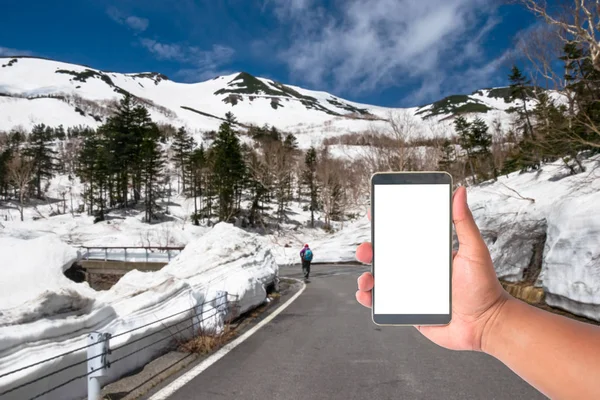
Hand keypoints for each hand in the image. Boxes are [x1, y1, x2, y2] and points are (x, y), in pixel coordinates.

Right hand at [355, 186, 509, 351]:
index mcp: (428, 253)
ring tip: (367, 279)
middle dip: (368, 251)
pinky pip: (382, 304)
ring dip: (366, 277)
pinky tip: (366, 295)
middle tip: (365, 250)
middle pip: (384, 256)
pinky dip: (369, 299)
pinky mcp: (407, 310)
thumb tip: (459, 192)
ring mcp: (409, 290)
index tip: (374, 214)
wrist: (486, 325)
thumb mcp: (474, 250)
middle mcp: (415, 269)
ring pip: (379, 280)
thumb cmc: (483, 287)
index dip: (385, 225)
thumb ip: (464, 222)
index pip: (402, 236)